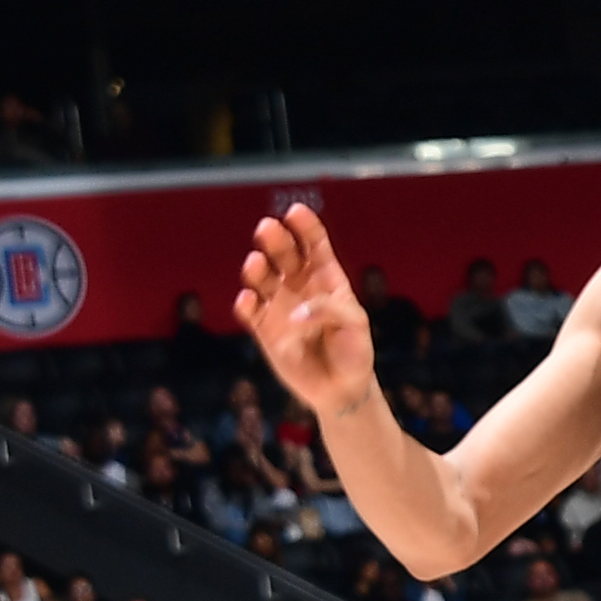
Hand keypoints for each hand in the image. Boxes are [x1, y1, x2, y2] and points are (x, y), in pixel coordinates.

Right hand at [236, 206, 380, 422]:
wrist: (341, 389)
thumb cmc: (354, 352)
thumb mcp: (355, 325)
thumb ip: (329, 310)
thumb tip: (294, 314)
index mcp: (326, 278)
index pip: (314, 244)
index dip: (305, 226)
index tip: (295, 212)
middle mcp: (300, 286)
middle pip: (284, 254)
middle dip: (275, 239)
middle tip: (267, 228)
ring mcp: (280, 306)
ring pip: (262, 279)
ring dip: (257, 268)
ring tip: (256, 262)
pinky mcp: (265, 330)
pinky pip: (251, 313)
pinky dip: (246, 305)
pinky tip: (248, 299)